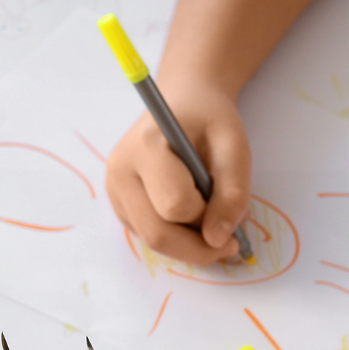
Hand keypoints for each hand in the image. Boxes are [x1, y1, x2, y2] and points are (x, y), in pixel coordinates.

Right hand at [105, 78, 251, 264]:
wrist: (181, 102)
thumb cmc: (208, 119)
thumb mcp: (234, 146)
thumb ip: (232, 194)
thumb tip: (217, 240)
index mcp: (145, 148)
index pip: (174, 206)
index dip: (207, 215)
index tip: (228, 205)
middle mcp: (120, 172)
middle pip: (156, 233)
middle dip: (197, 247)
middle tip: (229, 244)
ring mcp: (114, 190)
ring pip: (150, 240)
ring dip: (187, 243)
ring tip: (210, 221)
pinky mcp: (117, 203)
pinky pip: (146, 235)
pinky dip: (174, 236)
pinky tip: (189, 215)